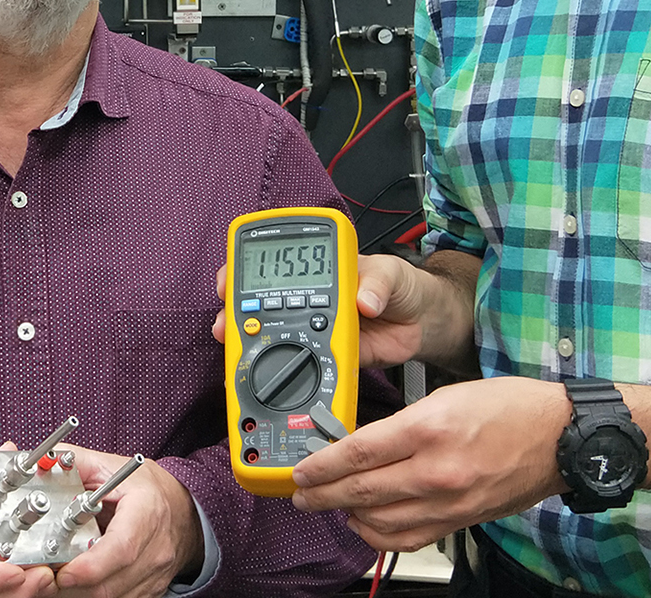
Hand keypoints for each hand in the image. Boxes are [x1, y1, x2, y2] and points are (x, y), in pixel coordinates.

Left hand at [53, 446, 201, 597]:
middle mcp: (156, 550)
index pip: (122, 548)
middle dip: (73, 584)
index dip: (90, 566)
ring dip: (78, 593)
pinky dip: (92, 595)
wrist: (182, 511)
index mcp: (146, 512)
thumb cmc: (146, 489)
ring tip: (58, 576)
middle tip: (46, 574)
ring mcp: (154, 575)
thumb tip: (38, 464)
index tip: (62, 571)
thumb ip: (73, 463)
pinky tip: (79, 582)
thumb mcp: (111, 467)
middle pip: (110, 583)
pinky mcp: (150, 591)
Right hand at [214, 255, 455, 367]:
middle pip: (262, 306)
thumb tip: (363, 300)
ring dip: (252, 348)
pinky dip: (284, 376)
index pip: (272, 269)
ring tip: (238, 354)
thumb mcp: (391, 273)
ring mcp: (314, 331)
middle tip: (226, 326)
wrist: (424, 323)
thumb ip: (377, 282)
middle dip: (236, 315)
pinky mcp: (326, 358)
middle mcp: (308, 301)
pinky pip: (302, 367)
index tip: (229, 285)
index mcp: (319, 273)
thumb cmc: (404, 286)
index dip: (243, 274)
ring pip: (275, 338)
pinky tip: (267, 381)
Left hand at [289, 376, 568, 550]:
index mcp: (430, 427)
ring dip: (347, 515)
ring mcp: (450, 502)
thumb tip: (363, 442)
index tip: (302, 469)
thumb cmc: (512, 408)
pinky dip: (380, 535)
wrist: (561, 438)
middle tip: (301, 494)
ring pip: (381, 521)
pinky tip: (366, 523)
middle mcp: (437, 470)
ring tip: (329, 505)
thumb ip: (403, 421)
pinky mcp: (461, 521)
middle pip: (362, 490)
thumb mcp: (448, 395)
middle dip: (322, 494)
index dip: (322, 465)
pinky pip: (409, 538)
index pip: (359, 452)